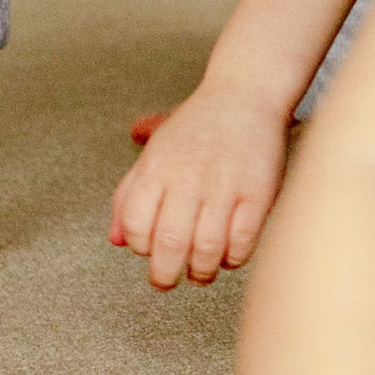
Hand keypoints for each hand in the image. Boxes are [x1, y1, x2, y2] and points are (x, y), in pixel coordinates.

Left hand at [109, 80, 288, 288]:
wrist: (245, 95)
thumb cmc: (196, 128)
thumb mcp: (153, 154)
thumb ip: (129, 196)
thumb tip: (117, 241)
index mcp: (157, 168)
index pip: (136, 225)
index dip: (139, 246)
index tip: (149, 250)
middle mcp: (188, 178)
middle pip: (170, 244)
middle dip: (165, 274)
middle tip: (168, 280)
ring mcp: (225, 186)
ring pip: (208, 249)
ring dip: (202, 272)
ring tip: (201, 272)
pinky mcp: (258, 192)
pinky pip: (244, 240)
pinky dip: (234, 258)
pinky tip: (229, 256)